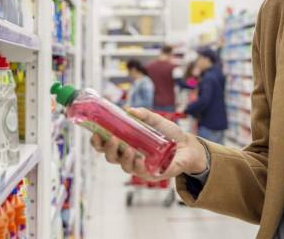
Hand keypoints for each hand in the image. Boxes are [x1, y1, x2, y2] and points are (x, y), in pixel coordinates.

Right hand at [90, 107, 207, 180]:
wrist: (189, 146)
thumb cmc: (170, 135)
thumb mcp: (157, 121)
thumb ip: (145, 115)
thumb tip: (130, 109)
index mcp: (127, 144)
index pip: (107, 146)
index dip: (98, 142)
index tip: (94, 133)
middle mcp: (131, 157)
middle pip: (111, 158)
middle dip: (108, 149)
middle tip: (111, 138)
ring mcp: (140, 167)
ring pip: (124, 166)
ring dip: (123, 158)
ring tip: (128, 148)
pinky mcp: (153, 173)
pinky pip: (141, 173)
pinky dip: (138, 166)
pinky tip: (139, 159)